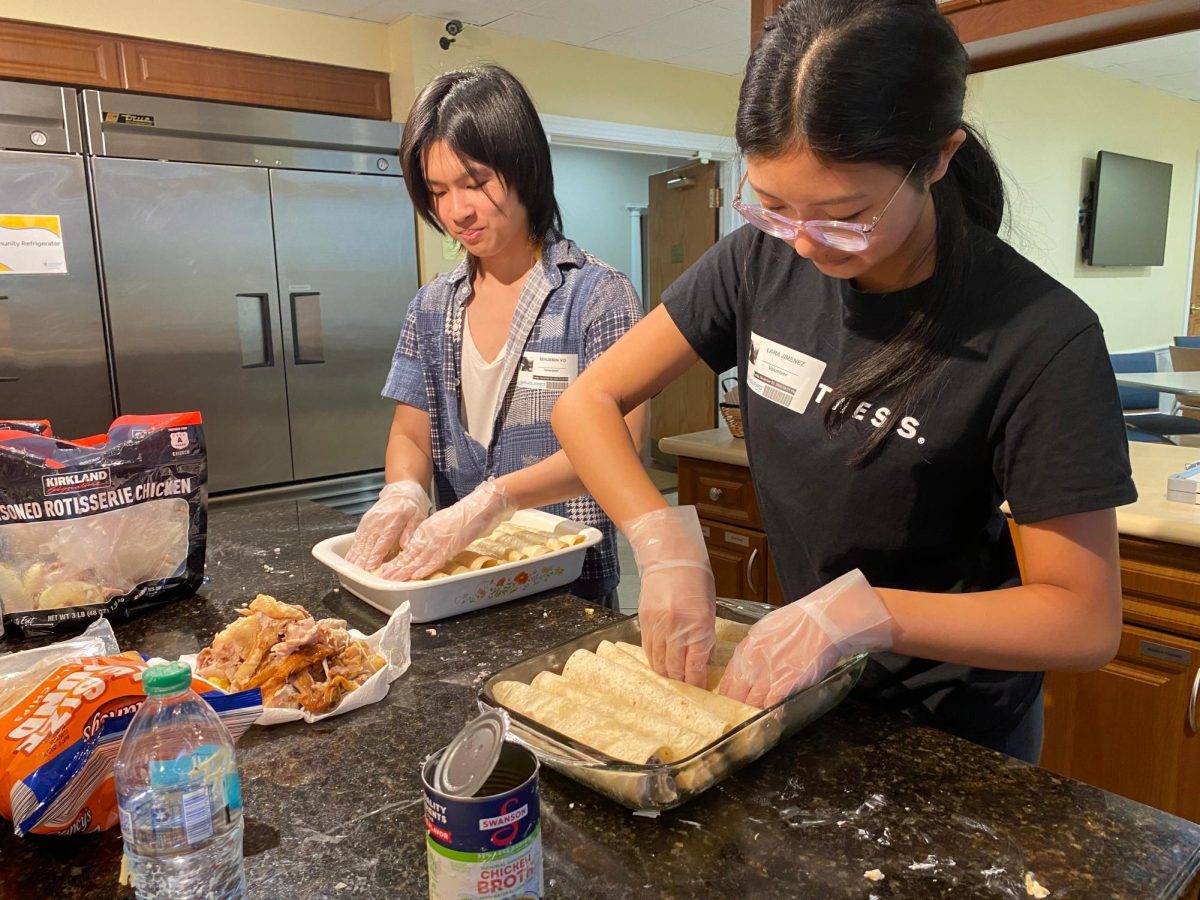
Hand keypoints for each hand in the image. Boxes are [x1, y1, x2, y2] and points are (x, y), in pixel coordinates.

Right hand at [344, 481, 430, 570]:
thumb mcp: (418, 515)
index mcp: (393, 519)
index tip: (371, 566)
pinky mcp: (366, 519)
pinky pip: (358, 534)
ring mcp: (371, 519)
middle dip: (363, 558)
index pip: (383, 541)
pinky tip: (351, 555)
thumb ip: (411, 531)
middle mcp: (379, 520)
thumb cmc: (412, 502)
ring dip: (356, 554)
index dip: (376, 555)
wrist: (402, 487)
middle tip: (358, 571)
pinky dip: (354, 546)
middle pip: (369, 542)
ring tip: (351, 566)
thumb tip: (406, 545)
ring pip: (361, 539)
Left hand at [379, 480, 517, 580]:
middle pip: (410, 554)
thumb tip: (424, 548)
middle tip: (383, 577)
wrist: (479, 506)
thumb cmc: (465, 515)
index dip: (398, 560)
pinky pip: (435, 560)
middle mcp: (429, 535)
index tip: (388, 568)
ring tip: (392, 579)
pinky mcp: (450, 546)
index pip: (409, 548)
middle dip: (396, 568)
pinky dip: (424, 568)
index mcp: (427, 529)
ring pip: (418, 558)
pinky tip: (415, 575)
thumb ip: (433, 536)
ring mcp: (439, 541)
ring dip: (405, 571)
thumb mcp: (443, 524)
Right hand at [628, 505, 715, 686]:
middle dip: (681, 682)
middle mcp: (677, 629)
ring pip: (658, 662)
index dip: (697, 682)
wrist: (672, 557)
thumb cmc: (696, 580)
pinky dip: (654, 660)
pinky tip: (660, 664)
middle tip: (686, 687)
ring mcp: (658, 626)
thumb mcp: (709, 610)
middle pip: (675, 669)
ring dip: (666, 674)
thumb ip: (704, 637)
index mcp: (699, 626)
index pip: (695, 667)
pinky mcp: (644, 621)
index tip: (700, 689)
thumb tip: (701, 662)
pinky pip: (647, 649)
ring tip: (672, 679)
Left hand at [719, 569, 893, 707]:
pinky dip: (771, 712)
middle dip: (737, 705)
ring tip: (754, 719)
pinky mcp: (785, 684)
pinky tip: (772, 717)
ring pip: (752, 702)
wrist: (823, 622)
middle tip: (738, 714)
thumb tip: (752, 661)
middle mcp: (753, 662)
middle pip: (737, 692)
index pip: (729, 676)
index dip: (728, 691)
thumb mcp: (767, 629)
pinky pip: (771, 705)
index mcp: (747, 647)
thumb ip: (756, 648)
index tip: (728, 699)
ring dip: (753, 711)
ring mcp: (768, 675)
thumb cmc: (800, 622)